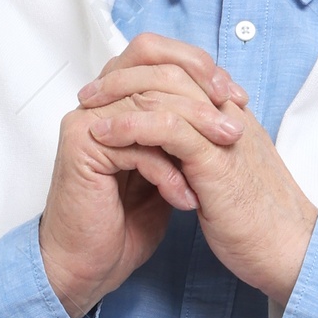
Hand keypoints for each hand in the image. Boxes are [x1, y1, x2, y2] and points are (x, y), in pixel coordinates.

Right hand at [38, 32, 247, 317]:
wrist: (92, 264)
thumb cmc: (126, 221)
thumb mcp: (168, 164)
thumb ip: (181, 130)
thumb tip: (221, 100)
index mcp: (117, 97)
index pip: (155, 53)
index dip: (198, 67)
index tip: (236, 97)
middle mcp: (98, 101)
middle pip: (154, 70)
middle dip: (202, 97)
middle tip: (234, 128)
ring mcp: (86, 120)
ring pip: (149, 105)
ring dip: (194, 132)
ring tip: (223, 155)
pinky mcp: (81, 146)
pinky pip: (137, 145)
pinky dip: (168, 173)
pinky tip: (186, 199)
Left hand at [75, 35, 317, 306]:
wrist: (291, 252)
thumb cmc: (260, 224)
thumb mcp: (227, 179)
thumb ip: (205, 157)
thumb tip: (176, 153)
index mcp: (232, 117)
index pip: (186, 73)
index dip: (144, 75)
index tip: (109, 92)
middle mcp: (229, 116)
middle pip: (172, 69)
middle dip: (124, 75)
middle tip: (90, 92)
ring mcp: (223, 134)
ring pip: (166, 89)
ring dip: (120, 94)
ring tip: (88, 107)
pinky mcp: (215, 160)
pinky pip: (167, 127)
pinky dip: (130, 126)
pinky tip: (105, 134)